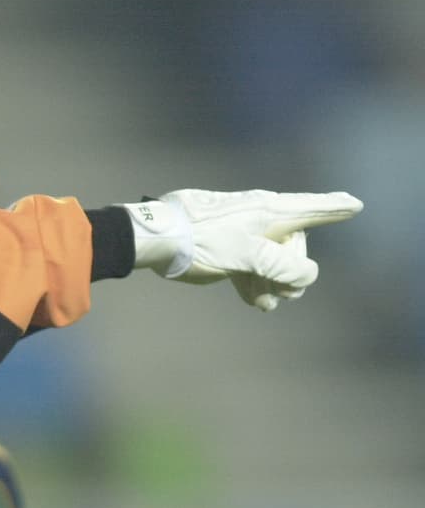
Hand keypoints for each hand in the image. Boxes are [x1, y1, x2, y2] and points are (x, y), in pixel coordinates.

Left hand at [121, 189, 362, 309]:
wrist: (154, 239)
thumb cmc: (201, 242)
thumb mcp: (248, 257)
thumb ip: (282, 266)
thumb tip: (306, 275)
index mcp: (268, 211)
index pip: (311, 208)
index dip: (334, 208)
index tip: (354, 204)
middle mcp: (257, 215)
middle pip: (290, 243)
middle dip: (290, 271)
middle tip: (285, 294)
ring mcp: (237, 229)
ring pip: (268, 256)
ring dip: (271, 281)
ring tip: (263, 302)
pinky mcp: (220, 242)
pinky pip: (246, 261)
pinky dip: (252, 279)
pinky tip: (251, 298)